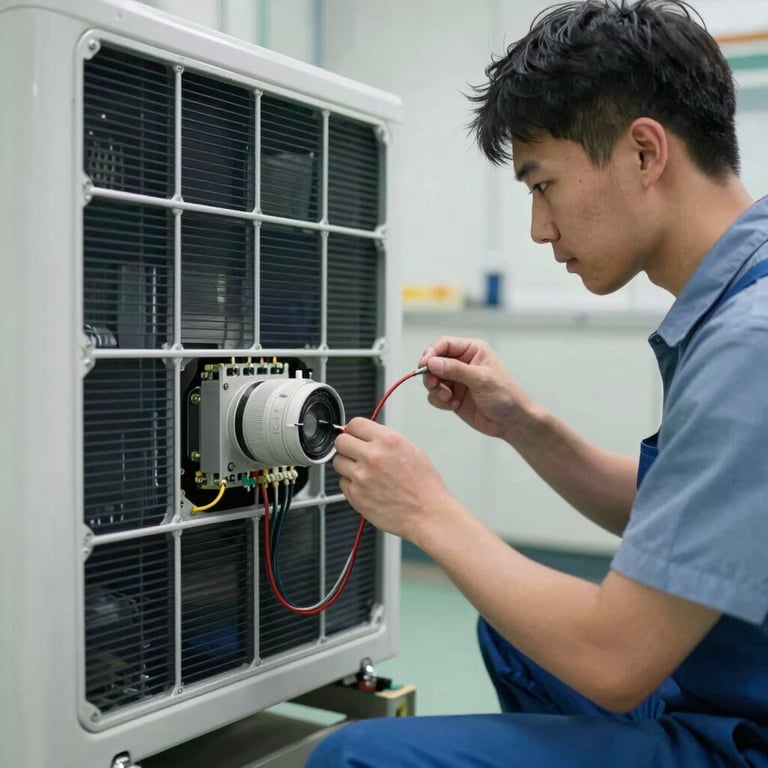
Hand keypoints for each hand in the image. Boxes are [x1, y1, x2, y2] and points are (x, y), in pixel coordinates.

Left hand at [333, 417, 452, 539]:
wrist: (427, 514)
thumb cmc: (424, 486)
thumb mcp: (412, 450)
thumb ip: (386, 439)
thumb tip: (369, 435)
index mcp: (387, 441)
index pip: (355, 424)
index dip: (354, 429)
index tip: (354, 435)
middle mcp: (372, 456)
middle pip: (340, 441)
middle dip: (347, 445)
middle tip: (354, 452)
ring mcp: (361, 477)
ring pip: (337, 462)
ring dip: (347, 464)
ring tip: (363, 471)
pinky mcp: (355, 495)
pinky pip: (342, 482)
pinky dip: (351, 483)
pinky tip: (366, 486)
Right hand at [419, 336, 534, 439]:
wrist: (512, 422)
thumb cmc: (505, 396)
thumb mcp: (481, 379)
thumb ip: (455, 370)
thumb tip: (432, 362)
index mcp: (472, 351)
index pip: (444, 344)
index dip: (431, 353)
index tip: (424, 365)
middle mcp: (462, 363)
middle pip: (433, 362)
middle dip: (430, 374)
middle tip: (434, 385)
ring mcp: (456, 380)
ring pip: (431, 379)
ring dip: (435, 390)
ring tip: (448, 398)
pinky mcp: (452, 395)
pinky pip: (435, 395)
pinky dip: (440, 401)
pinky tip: (454, 405)